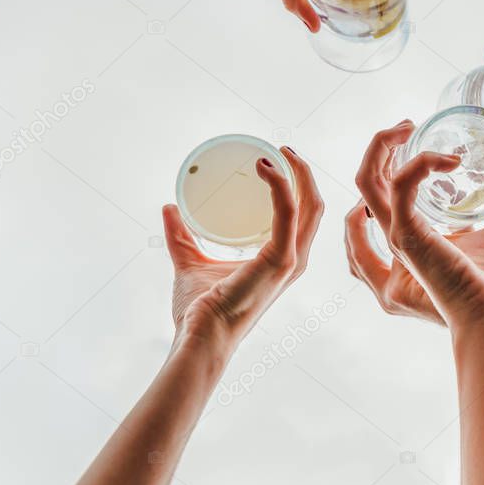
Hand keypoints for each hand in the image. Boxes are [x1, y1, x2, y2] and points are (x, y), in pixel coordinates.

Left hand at [163, 146, 323, 353]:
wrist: (200, 336)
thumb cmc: (201, 311)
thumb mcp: (190, 263)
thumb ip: (182, 236)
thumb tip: (169, 208)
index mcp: (281, 260)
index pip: (303, 217)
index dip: (298, 186)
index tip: (279, 160)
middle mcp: (294, 260)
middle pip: (314, 206)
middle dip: (304, 173)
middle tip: (283, 148)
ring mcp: (291, 260)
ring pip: (310, 205)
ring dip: (298, 173)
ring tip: (279, 151)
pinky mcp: (281, 259)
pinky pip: (287, 211)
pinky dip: (280, 184)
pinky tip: (265, 167)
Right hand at [348, 121, 483, 330]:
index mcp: (405, 238)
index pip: (374, 195)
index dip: (384, 163)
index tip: (410, 140)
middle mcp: (392, 238)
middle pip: (365, 180)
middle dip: (380, 145)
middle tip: (407, 123)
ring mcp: (395, 237)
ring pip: (368, 179)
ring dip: (384, 144)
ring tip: (408, 125)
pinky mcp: (406, 237)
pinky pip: (400, 186)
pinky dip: (421, 164)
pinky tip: (450, 160)